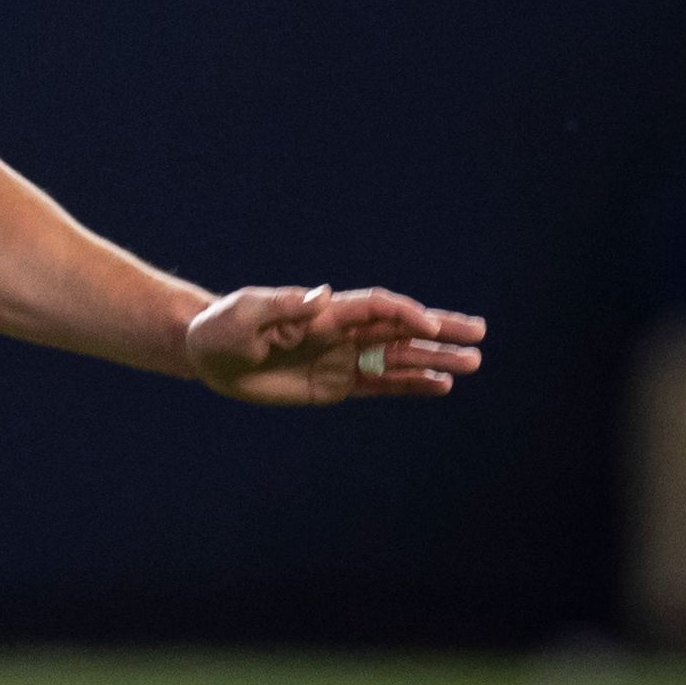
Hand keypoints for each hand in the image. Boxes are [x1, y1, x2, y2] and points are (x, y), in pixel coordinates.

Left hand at [181, 284, 483, 404]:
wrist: (207, 356)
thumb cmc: (221, 328)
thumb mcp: (244, 313)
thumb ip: (281, 306)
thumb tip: (322, 297)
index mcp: (324, 312)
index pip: (376, 307)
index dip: (404, 313)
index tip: (429, 325)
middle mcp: (340, 333)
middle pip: (399, 329)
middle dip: (438, 330)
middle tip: (478, 332)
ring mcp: (341, 359)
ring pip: (398, 358)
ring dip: (434, 360)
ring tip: (473, 362)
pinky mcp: (335, 385)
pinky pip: (379, 385)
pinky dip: (410, 385)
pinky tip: (440, 387)